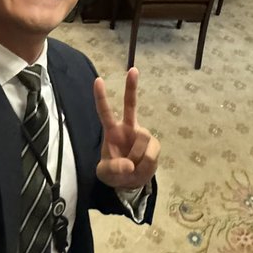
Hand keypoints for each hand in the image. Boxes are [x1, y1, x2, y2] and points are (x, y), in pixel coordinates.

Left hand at [94, 69, 159, 189]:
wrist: (131, 182)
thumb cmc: (114, 172)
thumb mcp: (105, 174)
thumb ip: (113, 169)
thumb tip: (130, 164)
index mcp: (112, 131)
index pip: (105, 112)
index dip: (101, 97)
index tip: (98, 80)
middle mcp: (128, 128)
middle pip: (131, 104)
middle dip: (131, 87)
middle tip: (133, 69)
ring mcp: (142, 135)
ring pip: (142, 139)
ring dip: (136, 157)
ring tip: (132, 167)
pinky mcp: (154, 145)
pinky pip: (151, 154)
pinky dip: (145, 164)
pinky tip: (142, 167)